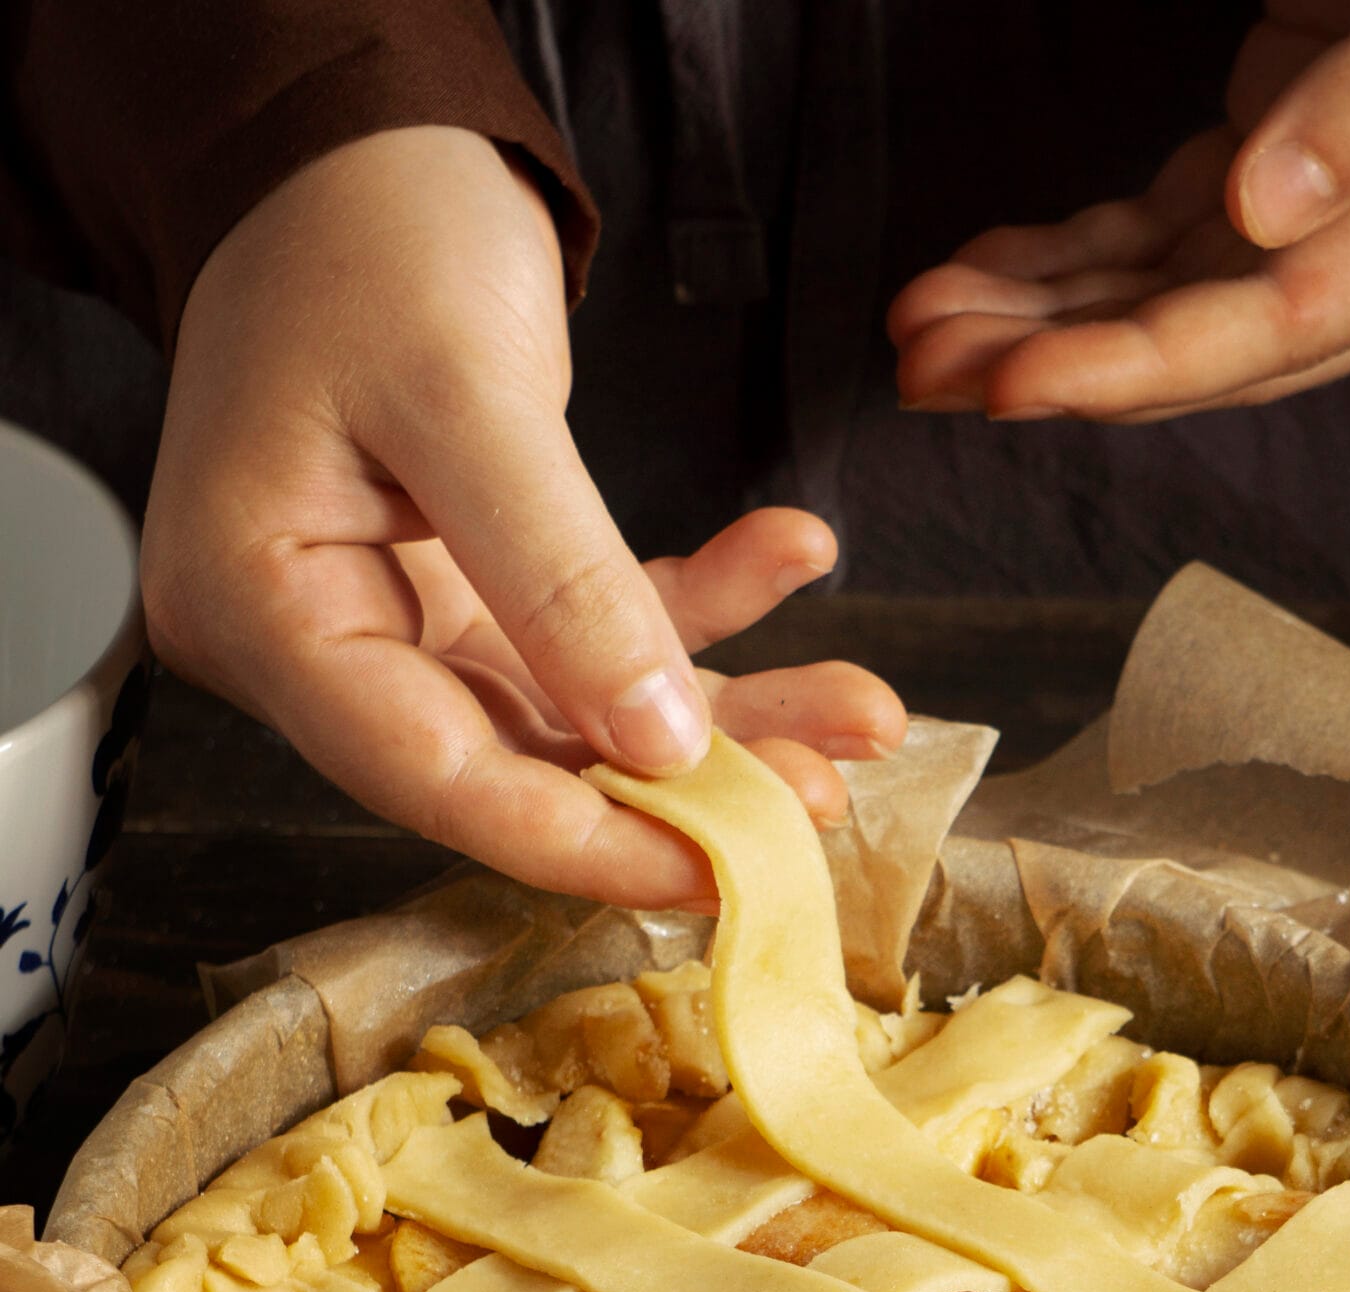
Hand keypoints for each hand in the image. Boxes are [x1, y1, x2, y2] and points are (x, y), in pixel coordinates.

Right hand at [143, 128, 903, 910]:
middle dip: (685, 786)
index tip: (723, 868)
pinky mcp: (467, 587)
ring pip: (579, 715)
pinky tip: (794, 557)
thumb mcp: (469, 393)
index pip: (436, 779)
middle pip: (516, 767)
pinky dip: (700, 607)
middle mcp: (322, 643)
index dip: (588, 839)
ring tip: (859, 710)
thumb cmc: (366, 227)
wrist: (355, 138)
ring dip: (723, 714)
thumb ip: (562, 578)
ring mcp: (400, 620)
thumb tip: (662, 746)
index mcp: (262, 611)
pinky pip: (598, 631)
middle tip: (823, 798)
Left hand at [888, 0, 1349, 423]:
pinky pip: (1159, 232)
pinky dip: (1065, 260)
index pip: (1300, 318)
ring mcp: (1344, 198)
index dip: (1151, 364)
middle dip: (1069, 365)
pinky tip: (978, 281)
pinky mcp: (1280, 151)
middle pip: (1226, 338)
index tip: (1022, 383)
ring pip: (1175, 295)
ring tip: (922, 336)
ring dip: (1045, 323)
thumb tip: (1265, 213)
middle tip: (931, 375)